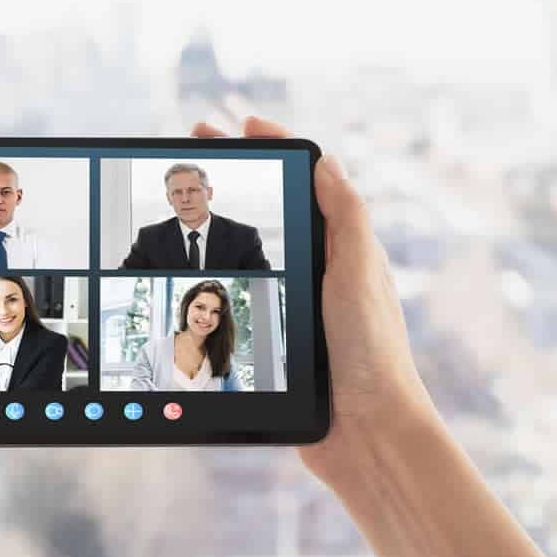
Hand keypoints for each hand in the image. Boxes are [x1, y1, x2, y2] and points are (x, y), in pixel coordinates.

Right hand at [192, 117, 438, 481]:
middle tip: (195, 144)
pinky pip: (247, 290)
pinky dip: (221, 269)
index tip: (242, 125)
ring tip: (186, 195)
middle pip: (274, 205)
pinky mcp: (281, 335)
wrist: (365, 432)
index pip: (307, 180)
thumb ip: (347, 217)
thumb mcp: (360, 273)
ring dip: (222, 215)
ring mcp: (299, 301)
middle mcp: (323, 269)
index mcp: (344, 246)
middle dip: (237, 170)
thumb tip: (327, 161)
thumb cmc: (371, 352)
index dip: (276, 146)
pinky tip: (194, 268)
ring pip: (255, 245)